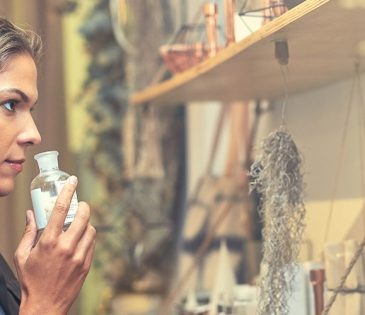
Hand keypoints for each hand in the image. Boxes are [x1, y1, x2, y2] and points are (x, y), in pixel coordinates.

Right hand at [14, 176, 95, 314]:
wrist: (45, 305)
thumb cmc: (31, 280)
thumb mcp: (22, 256)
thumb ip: (28, 232)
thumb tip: (31, 213)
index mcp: (48, 242)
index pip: (61, 209)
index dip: (68, 191)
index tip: (73, 181)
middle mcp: (66, 247)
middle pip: (83, 216)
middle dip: (83, 206)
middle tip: (80, 205)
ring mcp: (79, 256)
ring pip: (91, 229)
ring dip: (86, 223)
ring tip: (79, 224)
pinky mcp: (86, 264)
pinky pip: (92, 243)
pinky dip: (88, 236)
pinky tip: (80, 238)